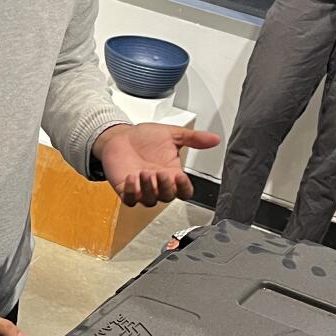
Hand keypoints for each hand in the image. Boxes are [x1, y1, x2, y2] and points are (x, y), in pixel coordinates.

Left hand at [93, 123, 220, 206]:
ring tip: (145, 172)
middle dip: (166, 187)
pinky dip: (132, 192)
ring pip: (150, 201)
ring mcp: (142, 189)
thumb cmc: (144, 137)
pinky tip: (131, 177)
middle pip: (168, 197)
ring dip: (149, 188)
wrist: (120, 136)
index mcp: (172, 174)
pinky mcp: (126, 190)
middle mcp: (158, 184)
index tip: (180, 176)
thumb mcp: (172, 134)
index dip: (184, 188)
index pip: (184, 191)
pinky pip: (130, 200)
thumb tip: (215, 139)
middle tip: (161, 172)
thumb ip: (194, 138)